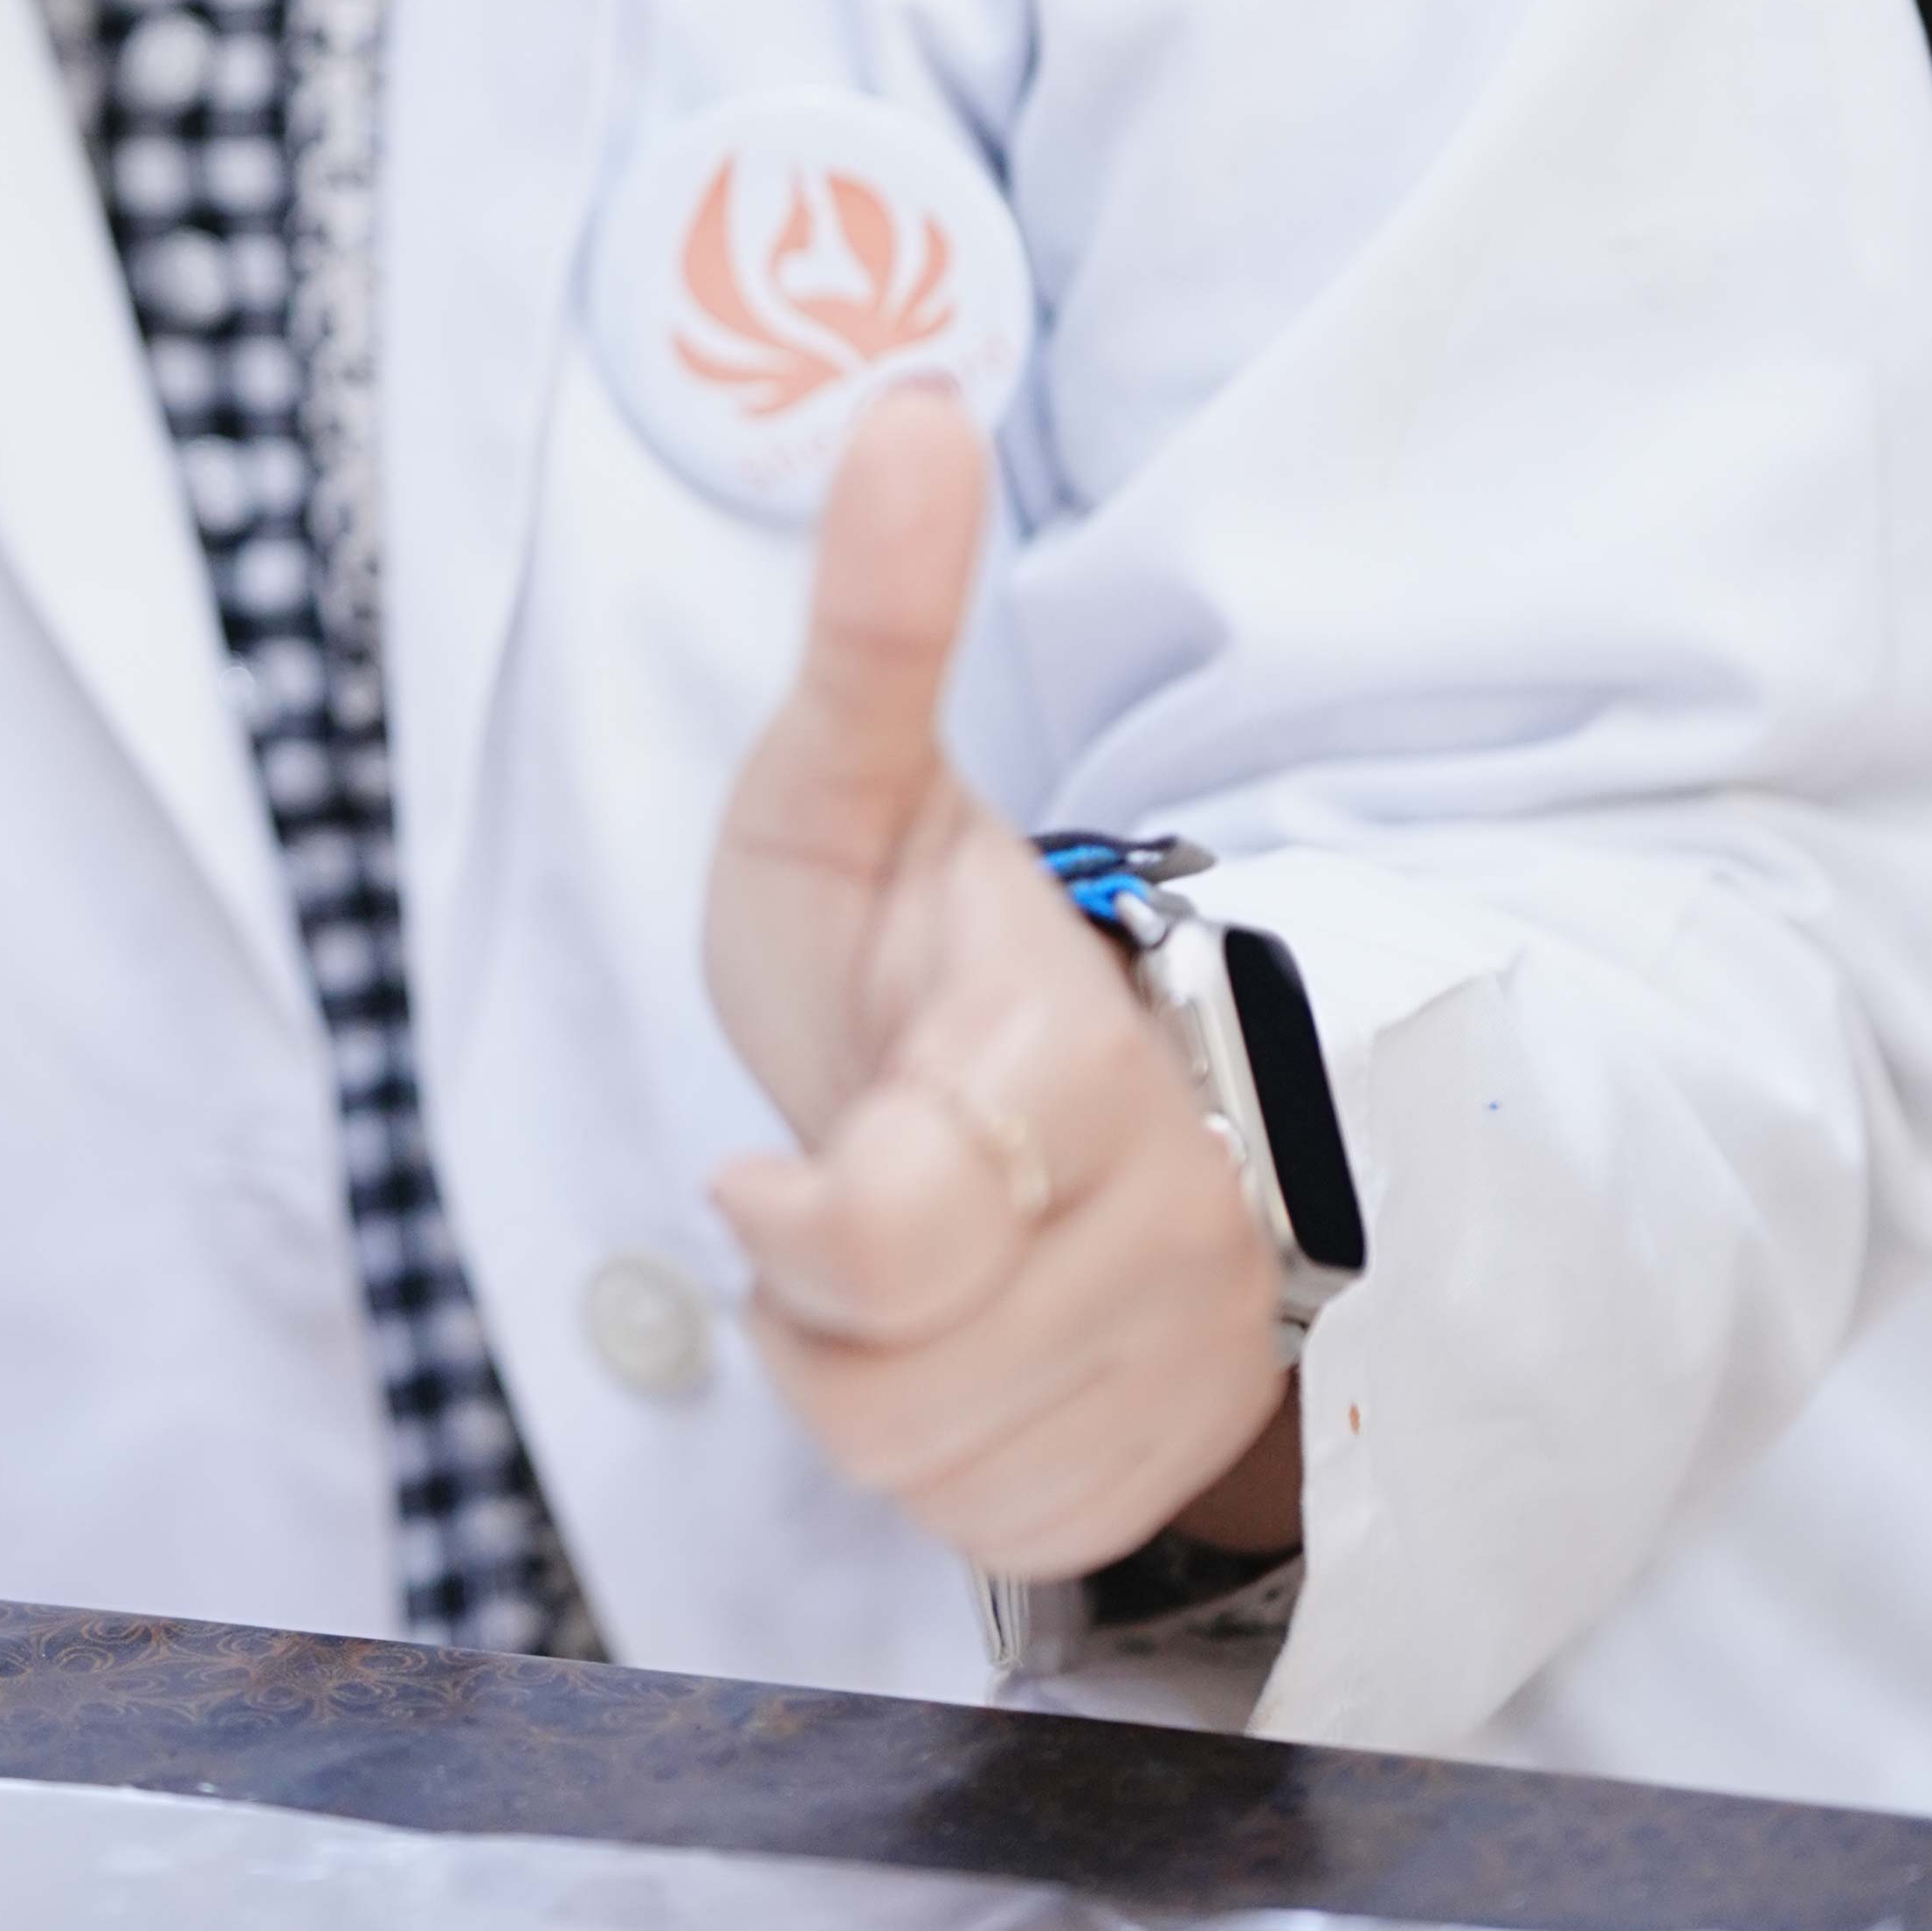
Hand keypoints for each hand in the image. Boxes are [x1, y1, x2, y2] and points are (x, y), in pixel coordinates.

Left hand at [701, 385, 1296, 1584]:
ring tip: (895, 1257)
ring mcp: (1177, 1352)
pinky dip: (944, 1458)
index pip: (900, 1227)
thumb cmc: (905, 951)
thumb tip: (905, 404)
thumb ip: (876, 625)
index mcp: (1060, 1059)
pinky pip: (993, 1526)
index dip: (804, 1230)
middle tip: (841, 1188)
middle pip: (895, 1374)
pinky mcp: (1158, 1464)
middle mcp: (1155, 1217)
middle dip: (822, 1301)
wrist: (1048, 1102)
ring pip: (930, 1461)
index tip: (755, 1179)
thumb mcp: (851, 787)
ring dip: (865, 1375)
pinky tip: (961, 1346)